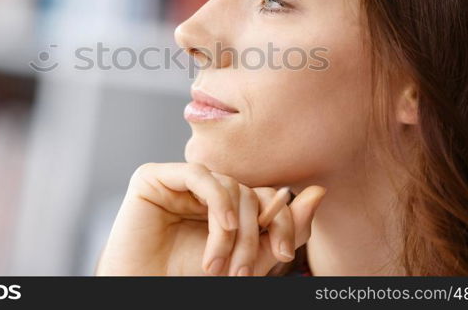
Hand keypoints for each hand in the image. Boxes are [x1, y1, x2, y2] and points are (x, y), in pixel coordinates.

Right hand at [94, 162, 326, 274]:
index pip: (264, 196)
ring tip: (218, 265)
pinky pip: (199, 175)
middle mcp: (203, 189)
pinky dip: (218, 202)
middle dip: (253, 234)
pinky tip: (222, 228)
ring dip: (232, 229)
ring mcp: (178, 181)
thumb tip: (320, 191)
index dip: (281, 220)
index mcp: (223, 204)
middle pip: (248, 191)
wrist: (146, 291)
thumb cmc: (188, 280)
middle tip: (243, 273)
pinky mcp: (154, 177)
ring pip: (227, 184)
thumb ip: (283, 228)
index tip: (284, 253)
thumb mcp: (248, 258)